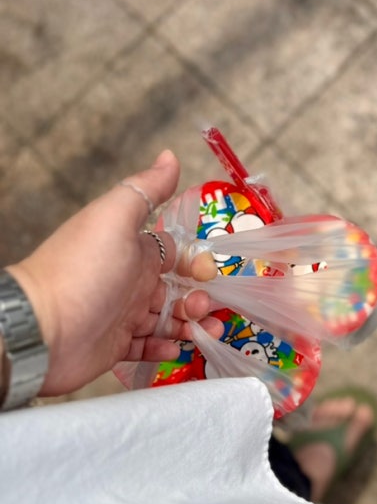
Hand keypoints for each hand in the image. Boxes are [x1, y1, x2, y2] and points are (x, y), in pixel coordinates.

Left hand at [7, 150, 218, 395]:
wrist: (42, 330)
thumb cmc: (82, 270)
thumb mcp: (114, 219)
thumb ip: (146, 189)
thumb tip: (170, 155)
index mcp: (132, 250)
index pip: (174, 252)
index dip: (196, 261)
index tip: (207, 274)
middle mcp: (130, 281)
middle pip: (176, 288)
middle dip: (198, 298)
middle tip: (203, 309)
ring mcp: (123, 315)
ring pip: (168, 319)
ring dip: (190, 325)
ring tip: (203, 333)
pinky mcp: (117, 346)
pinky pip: (149, 346)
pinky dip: (167, 347)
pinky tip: (176, 348)